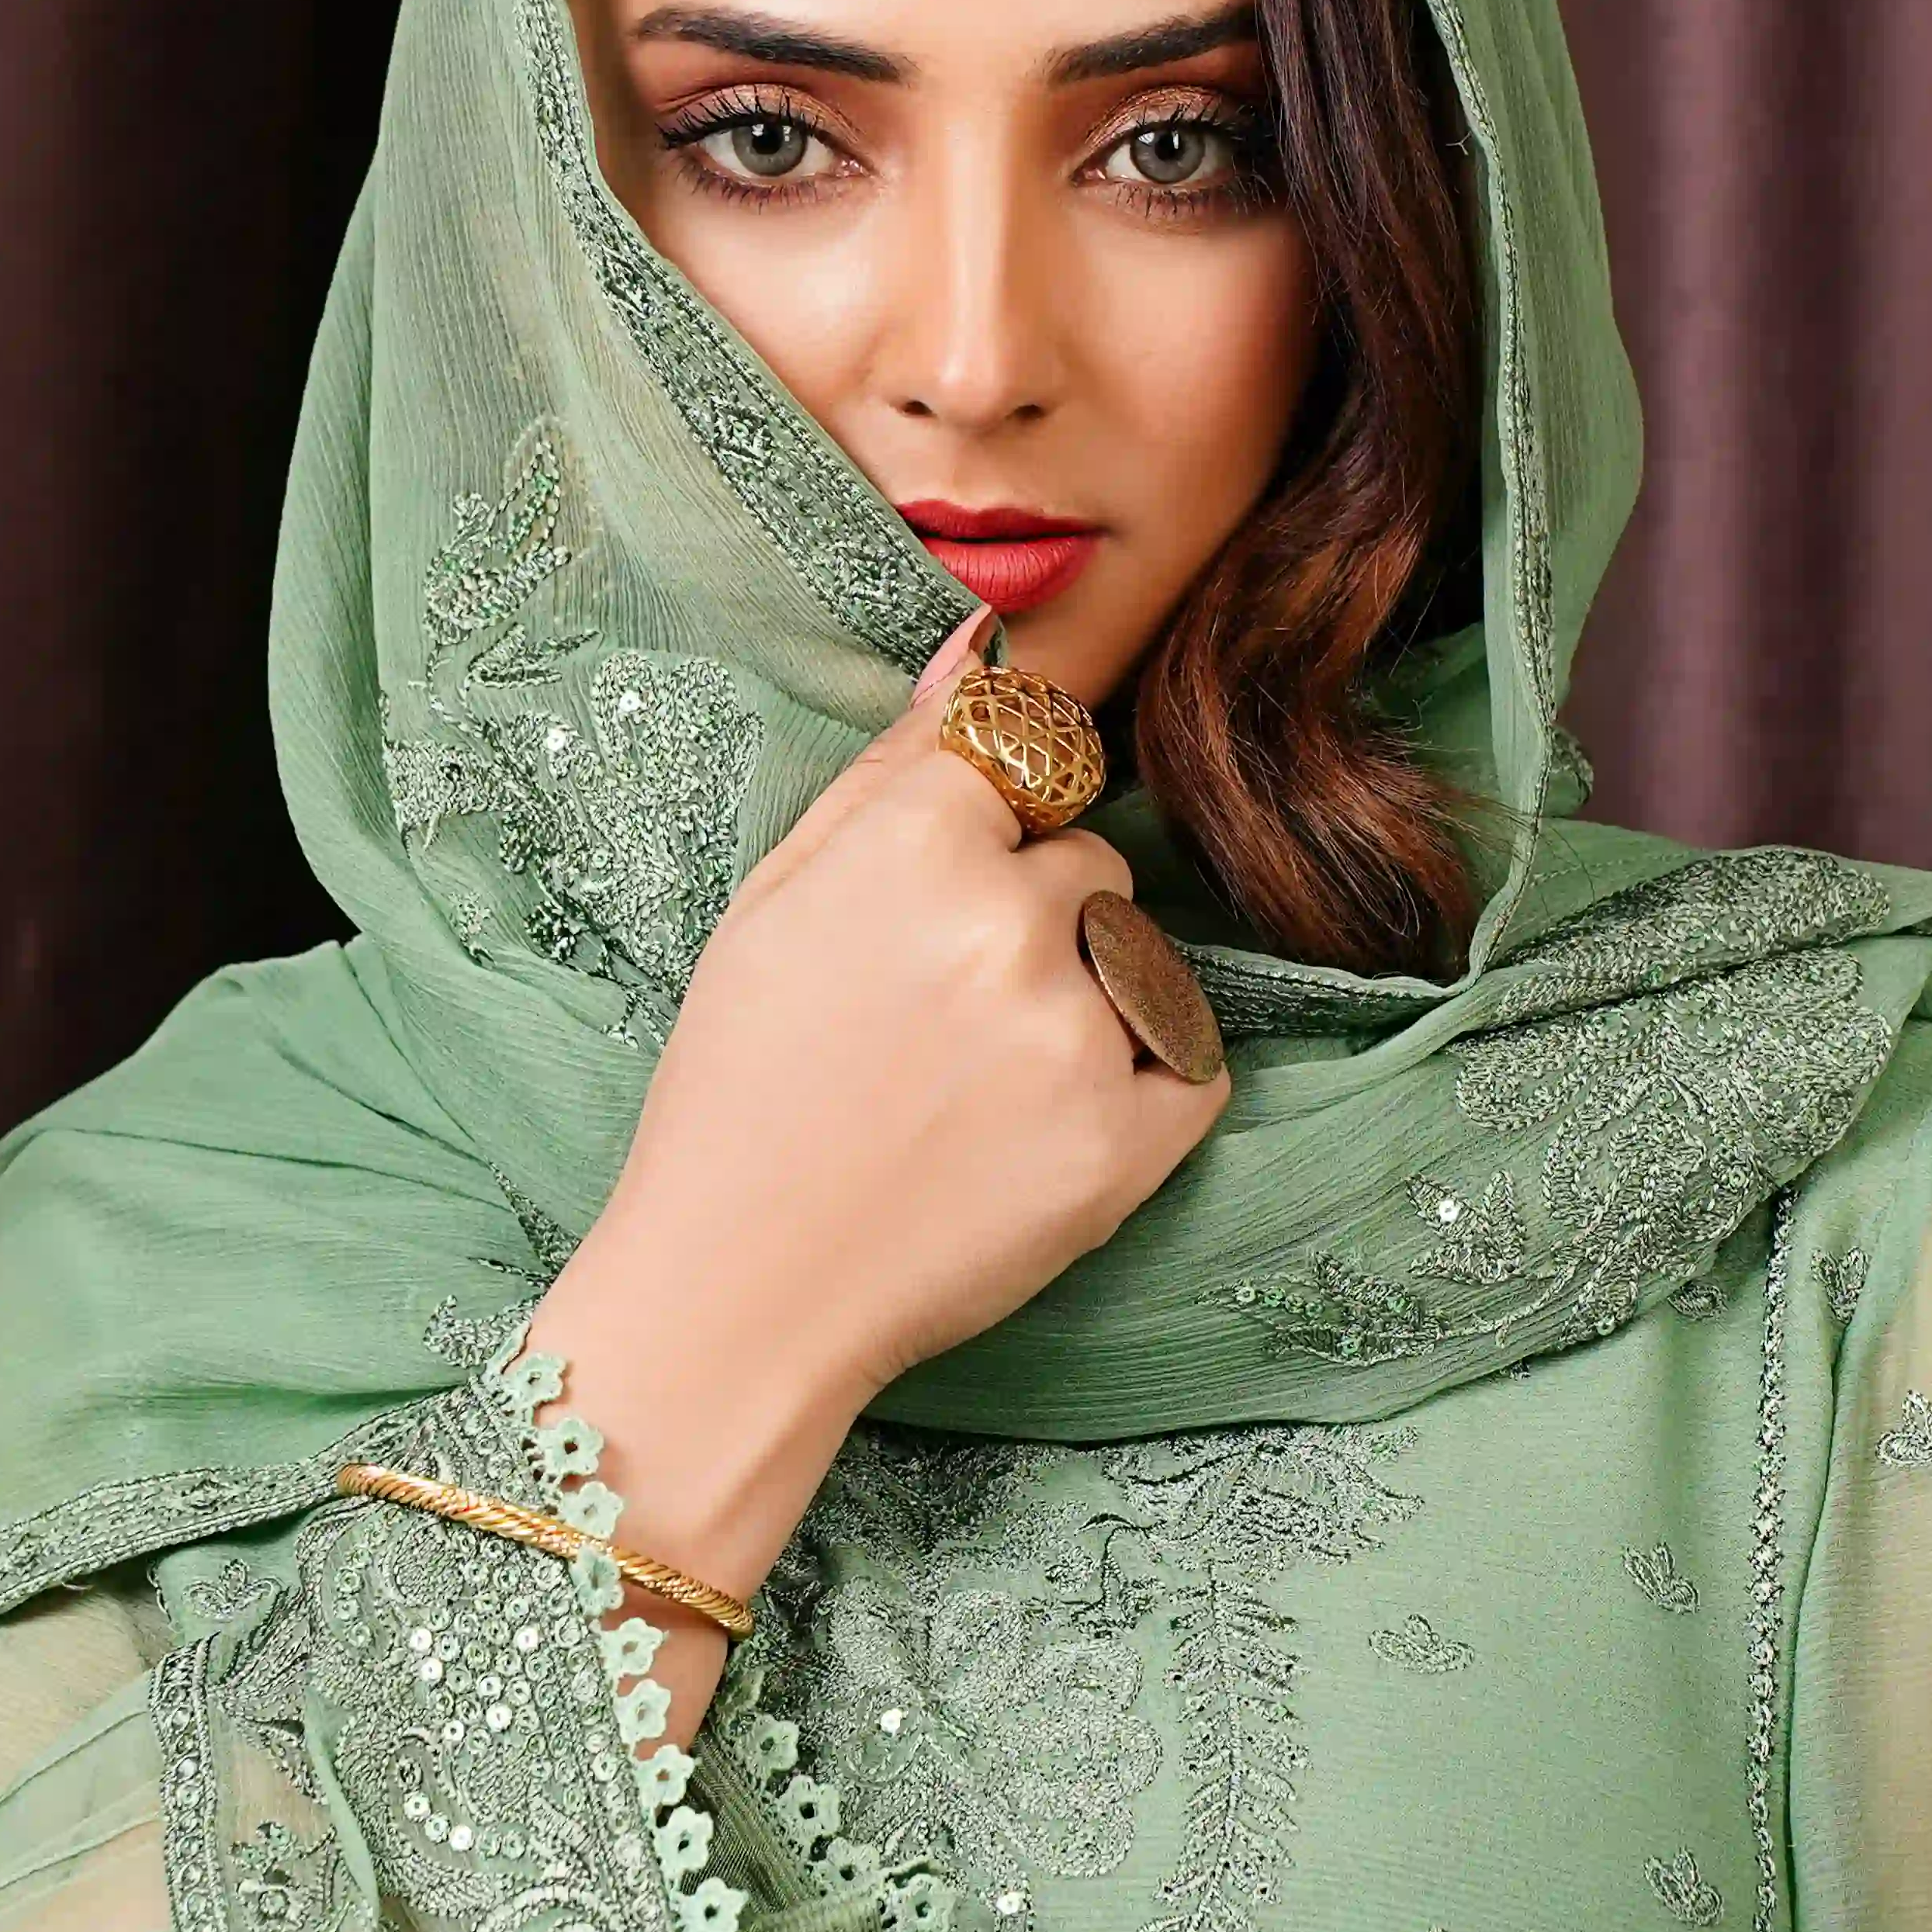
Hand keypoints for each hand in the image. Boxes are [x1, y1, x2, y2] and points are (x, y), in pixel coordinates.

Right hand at [524, 609, 1226, 1716]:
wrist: (742, 1291)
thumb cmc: (740, 1091)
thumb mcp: (777, 903)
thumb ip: (893, 766)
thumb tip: (989, 640)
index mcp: (915, 842)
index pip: (1024, 773)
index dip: (971, 853)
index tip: (915, 930)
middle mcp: (1010, 922)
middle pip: (1089, 866)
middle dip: (1032, 926)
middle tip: (931, 1032)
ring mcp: (1082, 1032)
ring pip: (1140, 957)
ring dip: (1088, 1003)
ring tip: (980, 1091)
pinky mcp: (1136, 1138)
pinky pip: (1191, 1061)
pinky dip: (1138, 1091)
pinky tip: (1037, 1134)